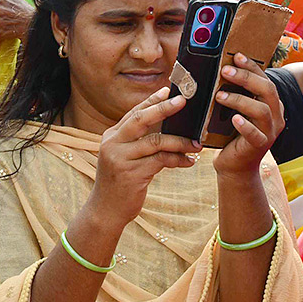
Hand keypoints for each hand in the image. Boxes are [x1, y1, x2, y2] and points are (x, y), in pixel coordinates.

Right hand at [85, 87, 197, 229]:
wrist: (106, 211)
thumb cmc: (120, 182)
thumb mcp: (123, 157)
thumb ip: (138, 141)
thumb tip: (167, 123)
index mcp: (111, 136)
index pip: (133, 113)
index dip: (151, 100)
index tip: (169, 90)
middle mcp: (113, 144)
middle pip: (140, 120)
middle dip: (163, 109)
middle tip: (183, 101)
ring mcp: (120, 159)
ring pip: (155, 142)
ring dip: (179, 141)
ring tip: (196, 143)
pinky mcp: (131, 175)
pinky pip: (161, 161)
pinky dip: (178, 159)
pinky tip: (189, 161)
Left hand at [211, 53, 284, 180]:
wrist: (234, 166)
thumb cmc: (231, 134)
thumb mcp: (234, 110)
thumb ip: (234, 93)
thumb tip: (219, 69)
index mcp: (271, 104)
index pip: (265, 79)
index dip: (252, 66)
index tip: (236, 56)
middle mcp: (275, 116)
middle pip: (267, 91)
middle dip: (245, 78)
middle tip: (224, 71)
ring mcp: (270, 132)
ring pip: (261, 110)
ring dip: (239, 100)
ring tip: (219, 95)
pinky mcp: (260, 146)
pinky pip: (255, 134)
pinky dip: (244, 125)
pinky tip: (233, 119)